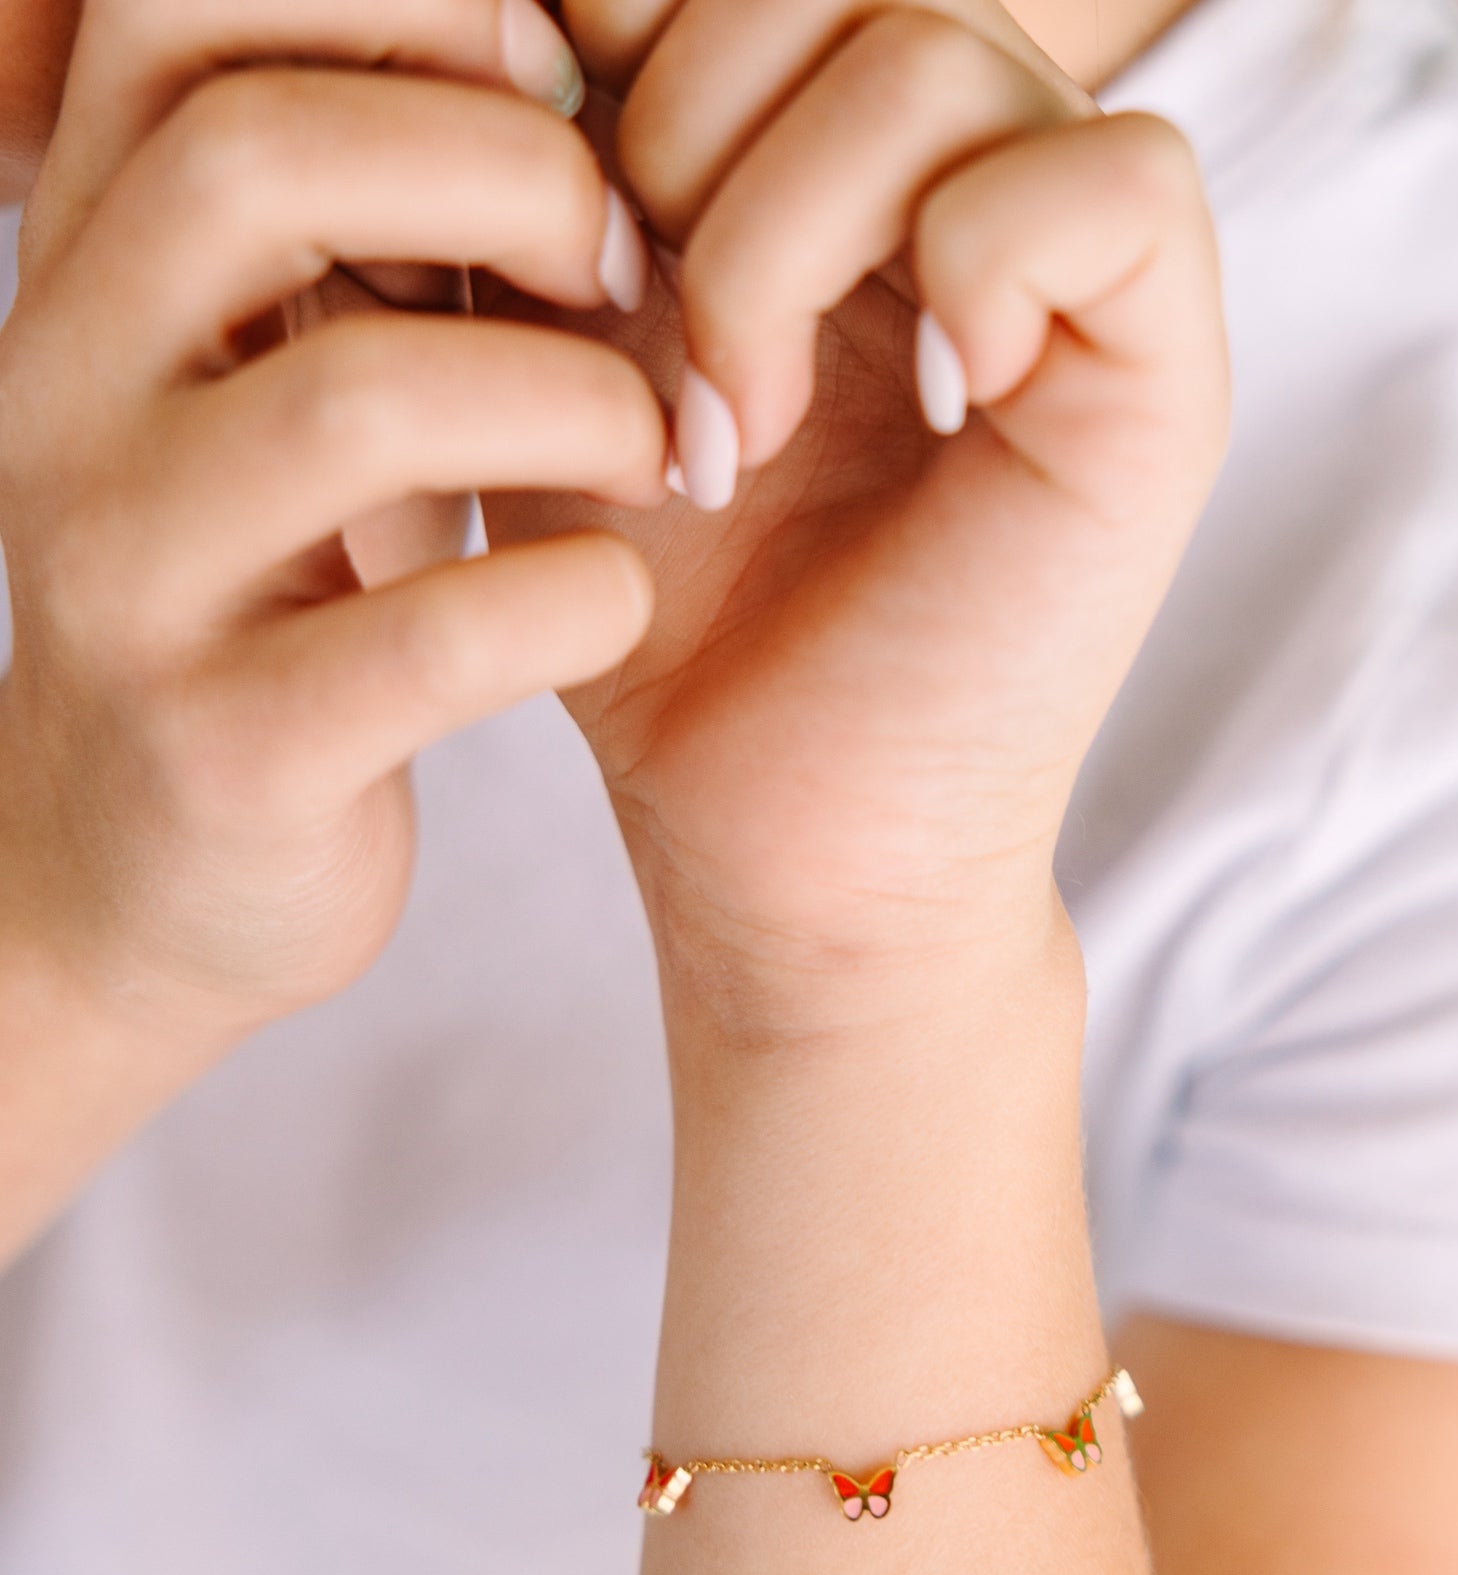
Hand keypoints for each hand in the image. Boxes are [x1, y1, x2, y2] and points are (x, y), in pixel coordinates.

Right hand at [0, 0, 670, 1043]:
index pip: (183, 13)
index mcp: (93, 268)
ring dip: (577, 404)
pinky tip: (617, 597)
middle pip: (261, 164)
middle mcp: (66, 393)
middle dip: (514, 184)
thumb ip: (361, 228)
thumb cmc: (275, 598)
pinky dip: (574, 597)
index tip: (566, 94)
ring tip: (670, 450)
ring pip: (355, 405)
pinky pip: (431, 639)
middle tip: (643, 278)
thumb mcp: (285, 382)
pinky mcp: (226, 753)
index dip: (408, 6)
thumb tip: (548, 36)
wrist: (154, 883)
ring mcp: (128, 581)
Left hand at [488, 0, 1229, 1026]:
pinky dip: (984, 258)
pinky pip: (1119, 183)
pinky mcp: (1159, 381)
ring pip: (947, 53)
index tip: (562, 243)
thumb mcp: (559, 351)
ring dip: (790, 229)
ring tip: (737, 423)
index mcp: (831, 176)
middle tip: (647, 340)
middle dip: (692, 131)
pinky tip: (926, 394)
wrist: (779, 843)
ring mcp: (1072, 285)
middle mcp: (963, 199)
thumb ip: (556, 162)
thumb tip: (510, 8)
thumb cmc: (672, 625)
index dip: (634, 39)